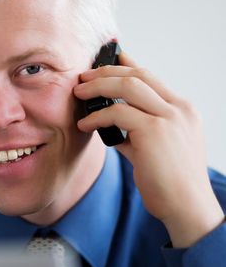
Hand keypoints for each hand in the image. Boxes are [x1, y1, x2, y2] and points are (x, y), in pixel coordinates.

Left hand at [73, 51, 223, 247]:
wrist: (187, 207)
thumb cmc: (171, 182)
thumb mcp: (157, 148)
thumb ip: (138, 131)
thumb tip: (112, 124)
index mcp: (182, 110)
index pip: (151, 77)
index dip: (126, 64)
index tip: (107, 59)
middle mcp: (179, 109)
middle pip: (137, 74)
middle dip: (105, 72)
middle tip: (84, 78)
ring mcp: (169, 118)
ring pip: (127, 86)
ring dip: (98, 86)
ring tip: (78, 93)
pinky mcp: (154, 131)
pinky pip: (116, 113)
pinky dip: (96, 116)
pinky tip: (84, 124)